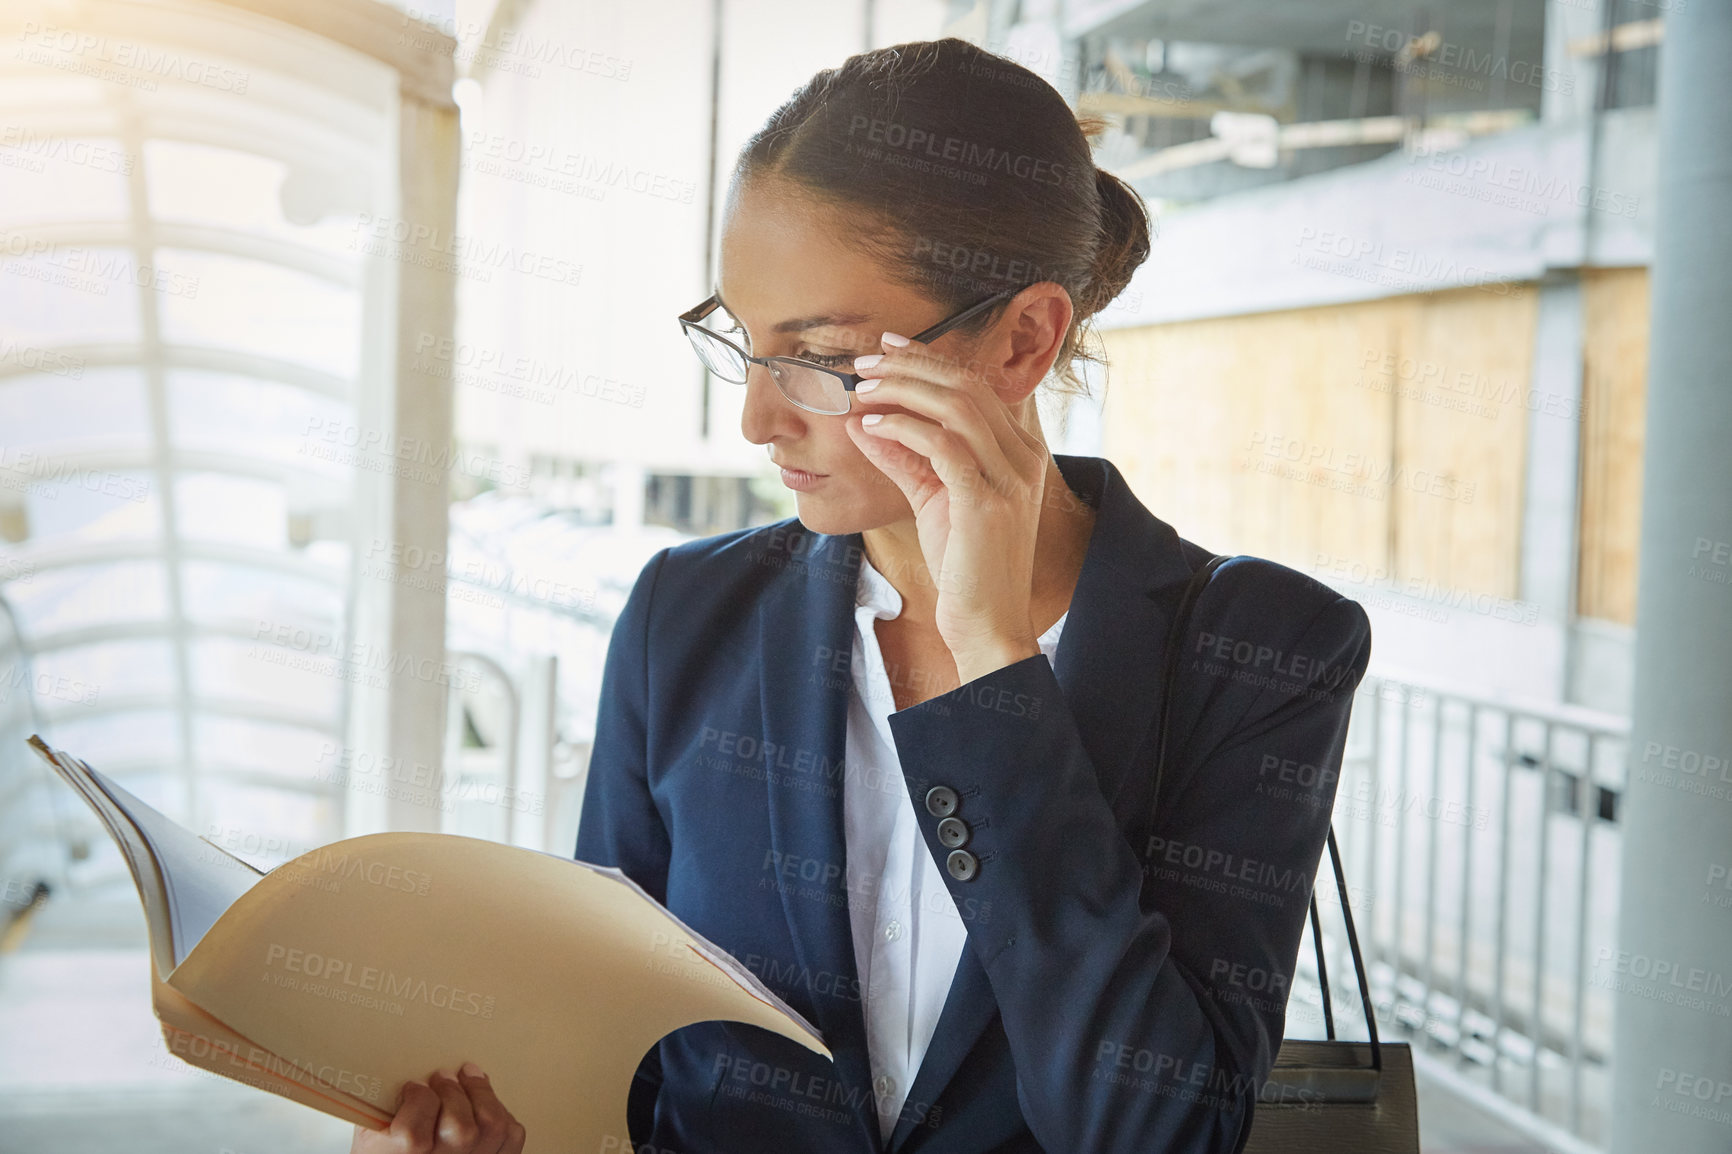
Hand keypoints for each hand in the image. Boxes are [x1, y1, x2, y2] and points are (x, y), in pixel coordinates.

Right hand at [349, 1063, 524, 1153]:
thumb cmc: (388, 1151)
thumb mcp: (372, 1135)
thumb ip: (384, 1109)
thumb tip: (398, 1068)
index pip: (413, 1136)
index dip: (417, 1101)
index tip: (413, 1085)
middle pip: (461, 1130)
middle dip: (453, 1092)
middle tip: (442, 1075)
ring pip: (492, 1127)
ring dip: (481, 1094)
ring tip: (468, 1078)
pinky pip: (511, 1136)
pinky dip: (502, 1113)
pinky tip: (483, 1104)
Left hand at [845, 331, 1048, 677]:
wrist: (988, 624)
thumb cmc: (964, 567)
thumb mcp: (933, 500)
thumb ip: (904, 458)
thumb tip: (865, 421)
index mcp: (1020, 451)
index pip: (975, 387)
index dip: (928, 360)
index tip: (886, 347)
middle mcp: (1024, 457)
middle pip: (967, 386)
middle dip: (911, 366)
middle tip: (866, 362)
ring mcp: (1011, 478)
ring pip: (957, 407)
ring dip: (903, 390)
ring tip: (863, 389)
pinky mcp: (988, 502)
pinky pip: (944, 445)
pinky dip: (904, 427)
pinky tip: (874, 425)